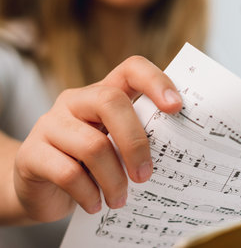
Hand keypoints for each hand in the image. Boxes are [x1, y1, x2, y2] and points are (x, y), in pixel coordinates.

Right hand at [13, 56, 181, 221]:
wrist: (40, 188)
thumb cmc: (89, 165)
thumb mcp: (115, 146)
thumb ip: (139, 140)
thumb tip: (176, 155)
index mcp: (103, 94)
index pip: (131, 69)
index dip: (156, 81)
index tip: (176, 107)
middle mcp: (76, 101)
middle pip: (111, 102)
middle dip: (135, 143)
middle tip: (145, 176)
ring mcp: (51, 124)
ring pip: (93, 145)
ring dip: (114, 180)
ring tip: (119, 200)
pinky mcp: (32, 153)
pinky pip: (68, 173)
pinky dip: (89, 194)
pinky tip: (95, 205)